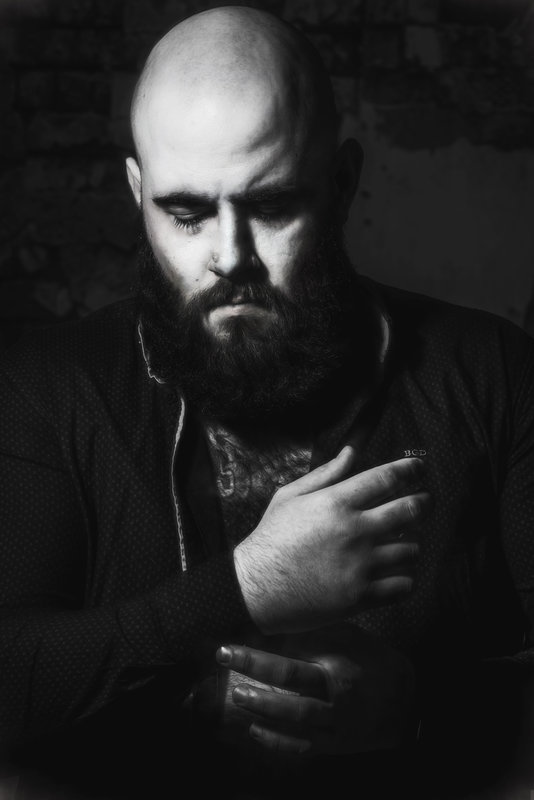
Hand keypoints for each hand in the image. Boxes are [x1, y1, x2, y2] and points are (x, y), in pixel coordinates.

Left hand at [216, 625, 414, 754]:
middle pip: (291, 679)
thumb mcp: (353, 639)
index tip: (240, 635)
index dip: (268, 643)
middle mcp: (336, 693)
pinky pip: (301, 745)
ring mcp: (335, 722)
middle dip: (255, 666)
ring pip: (294, 716)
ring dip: (263, 705)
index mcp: (340, 663)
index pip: (298, 649)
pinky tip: (254, 730)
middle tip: (225, 654)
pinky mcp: (333, 744)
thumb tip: (282, 625)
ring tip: (238, 694)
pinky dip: (276, 741)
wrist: (406, 705)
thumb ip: (320, 634)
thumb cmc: (374, 663)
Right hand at [234, 447, 429, 633]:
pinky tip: (398, 574)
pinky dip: (406, 579)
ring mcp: (359, 565)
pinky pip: (403, 586)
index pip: (386, 478)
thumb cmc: (270, 538)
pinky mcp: (360, 597)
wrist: (254, 587)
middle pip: (409, 510)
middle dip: (424, 503)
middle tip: (426, 502)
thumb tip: (352, 452)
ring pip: (410, 550)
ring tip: (405, 542)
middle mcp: (353, 531)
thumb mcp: (290, 497)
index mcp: (336, 503)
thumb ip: (326, 474)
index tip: (419, 469)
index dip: (410, 469)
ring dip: (412, 543)